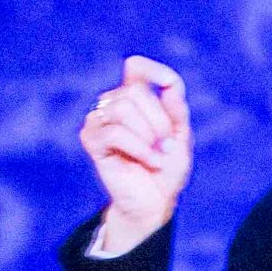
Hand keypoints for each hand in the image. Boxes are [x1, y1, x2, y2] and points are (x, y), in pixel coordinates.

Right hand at [78, 56, 191, 257]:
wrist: (155, 201)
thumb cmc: (167, 170)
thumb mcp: (180, 140)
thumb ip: (176, 113)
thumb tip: (171, 87)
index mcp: (136, 100)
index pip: (136, 68)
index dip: (151, 69)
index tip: (170, 84)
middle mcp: (114, 105)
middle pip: (134, 91)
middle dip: (159, 120)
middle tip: (166, 145)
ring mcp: (99, 120)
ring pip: (124, 110)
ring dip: (149, 136)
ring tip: (156, 155)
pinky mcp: (91, 139)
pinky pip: (116, 133)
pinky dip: (139, 149)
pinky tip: (149, 162)